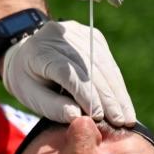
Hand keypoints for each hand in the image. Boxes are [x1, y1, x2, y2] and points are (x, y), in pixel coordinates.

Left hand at [1, 20, 134, 126]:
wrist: (27, 52)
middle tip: (119, 121)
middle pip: (90, 68)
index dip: (85, 94)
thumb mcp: (30, 95)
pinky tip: (124, 103)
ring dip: (117, 93)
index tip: (99, 116)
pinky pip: (109, 62)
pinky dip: (117, 84)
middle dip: (107, 97)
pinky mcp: (92, 35)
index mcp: (40, 51)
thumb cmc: (28, 79)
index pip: (67, 72)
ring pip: (104, 64)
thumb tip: (78, 117)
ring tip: (126, 117)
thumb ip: (52, 106)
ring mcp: (79, 32)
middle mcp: (60, 36)